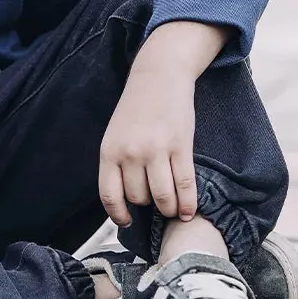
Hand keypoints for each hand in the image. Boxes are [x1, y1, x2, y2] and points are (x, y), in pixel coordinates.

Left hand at [98, 72, 197, 225]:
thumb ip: (118, 163)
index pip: (109, 195)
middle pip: (139, 197)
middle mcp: (131, 153)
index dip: (118, 215)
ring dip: (169, 210)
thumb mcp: (115, 134)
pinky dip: (187, 203)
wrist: (159, 76)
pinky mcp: (181, 146)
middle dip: (148, 206)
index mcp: (110, 151)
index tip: (127, 222)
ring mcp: (156, 150)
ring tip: (173, 210)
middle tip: (156, 204)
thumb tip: (126, 199)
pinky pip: (184, 185)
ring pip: (162, 197)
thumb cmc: (136, 108)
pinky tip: (188, 211)